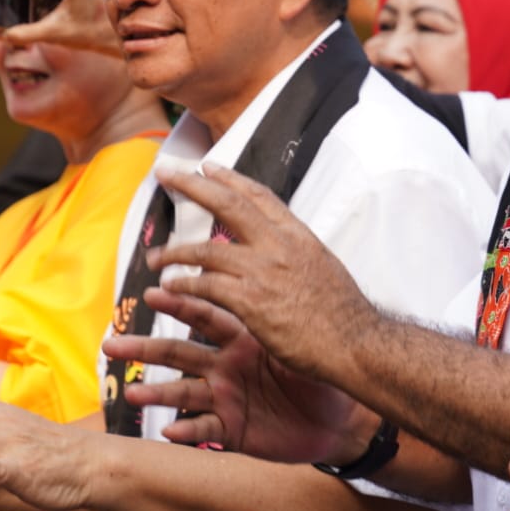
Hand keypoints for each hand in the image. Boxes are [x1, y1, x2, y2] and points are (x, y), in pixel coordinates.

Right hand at [104, 284, 369, 463]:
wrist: (341, 415)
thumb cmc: (319, 370)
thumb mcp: (295, 337)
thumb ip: (270, 311)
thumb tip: (257, 269)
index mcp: (240, 338)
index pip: (204, 315)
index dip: (180, 304)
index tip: (153, 291)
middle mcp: (225, 366)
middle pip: (179, 353)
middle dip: (145, 347)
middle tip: (110, 343)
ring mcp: (226, 398)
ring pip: (184, 393)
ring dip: (157, 392)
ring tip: (132, 391)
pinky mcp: (233, 429)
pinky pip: (206, 430)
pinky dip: (187, 430)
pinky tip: (169, 430)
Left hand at [148, 165, 380, 381]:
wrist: (355, 343)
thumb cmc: (342, 314)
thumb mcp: (322, 266)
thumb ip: (294, 253)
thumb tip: (277, 248)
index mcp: (298, 235)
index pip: (258, 196)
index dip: (229, 179)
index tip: (207, 167)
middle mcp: (279, 246)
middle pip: (228, 205)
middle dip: (193, 186)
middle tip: (166, 174)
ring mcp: (264, 272)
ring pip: (206, 250)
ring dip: (174, 252)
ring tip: (154, 259)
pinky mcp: (250, 301)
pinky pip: (205, 286)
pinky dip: (183, 285)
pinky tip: (169, 288)